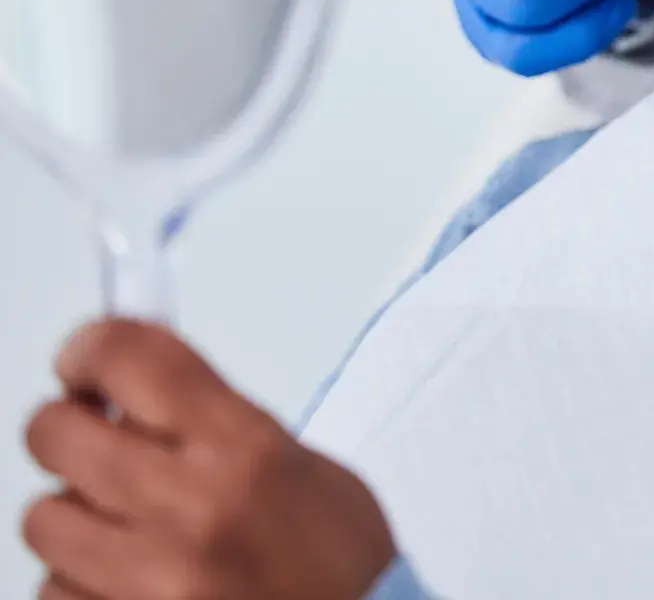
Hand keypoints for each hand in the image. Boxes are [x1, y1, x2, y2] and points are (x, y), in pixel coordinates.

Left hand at [22, 319, 394, 599]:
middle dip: (68, 428)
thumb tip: (139, 394)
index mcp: (245, 451)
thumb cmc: (341, 566)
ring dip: (74, 515)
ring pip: (45, 519)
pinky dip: (80, 582)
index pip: (131, 358)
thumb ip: (219, 424)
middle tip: (90, 434)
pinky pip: (53, 591)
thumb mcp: (300, 468)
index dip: (92, 347)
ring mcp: (147, 580)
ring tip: (123, 524)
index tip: (86, 357)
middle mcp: (190, 510)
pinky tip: (126, 578)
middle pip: (57, 433)